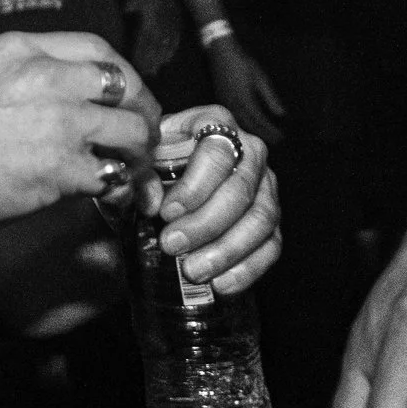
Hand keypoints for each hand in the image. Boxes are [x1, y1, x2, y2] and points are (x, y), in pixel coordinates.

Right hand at [0, 32, 158, 231]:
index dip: (122, 72)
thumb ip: (28, 71)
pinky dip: (112, 182)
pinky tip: (103, 186)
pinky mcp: (65, 166)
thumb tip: (74, 88)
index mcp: (24, 50)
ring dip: (136, 149)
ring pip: (129, 130)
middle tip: (143, 128)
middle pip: (124, 86)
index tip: (127, 91)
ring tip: (130, 162)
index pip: (97, 48)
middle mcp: (48, 79)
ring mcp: (61, 122)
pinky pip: (110, 172)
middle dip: (143, 110)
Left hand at [126, 0, 183, 76]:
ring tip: (155, 71)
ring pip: (165, 48)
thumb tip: (125, 13)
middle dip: (150, 63)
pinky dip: (171, 52)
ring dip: (159, 60)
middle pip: (154, 50)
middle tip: (146, 75)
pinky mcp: (177, 27)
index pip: (144, 44)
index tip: (135, 66)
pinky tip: (168, 58)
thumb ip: (130, 8)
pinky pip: (175, 42)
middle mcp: (161, 29)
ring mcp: (170, 29)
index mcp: (150, 24)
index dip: (140, 56)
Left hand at [135, 105, 282, 292]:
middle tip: (171, 245)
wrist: (160, 187)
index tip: (166, 211)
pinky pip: (271, 245)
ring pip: (261, 218)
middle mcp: (248, 150)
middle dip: (205, 222)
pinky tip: (222, 284)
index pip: (216, 152)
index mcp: (213, 123)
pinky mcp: (271, 219)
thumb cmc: (145, 168)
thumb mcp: (135, 163)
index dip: (194, 185)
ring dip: (226, 250)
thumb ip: (136, 175)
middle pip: (240, 189)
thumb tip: (147, 198)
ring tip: (193, 271)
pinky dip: (248, 268)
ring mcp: (265, 185)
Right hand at [207, 37, 288, 140]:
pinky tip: (249, 127)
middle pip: (250, 126)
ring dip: (253, 132)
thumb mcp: (261, 79)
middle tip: (276, 140)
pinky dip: (243, 125)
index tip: (281, 137)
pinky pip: (234, 118)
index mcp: (245, 100)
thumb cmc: (243, 64)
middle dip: (263, 134)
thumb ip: (270, 98)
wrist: (221, 54)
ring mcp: (226, 104)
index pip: (260, 121)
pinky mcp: (221, 101)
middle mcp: (234, 105)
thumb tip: (281, 115)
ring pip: (240, 123)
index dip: (271, 131)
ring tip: (265, 137)